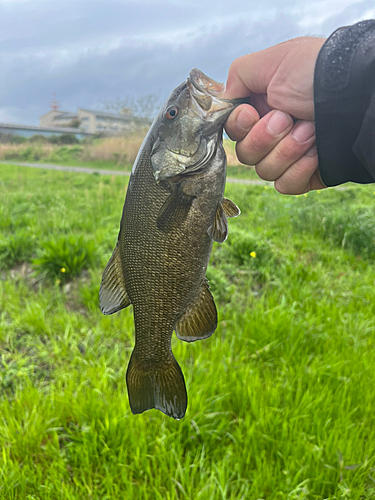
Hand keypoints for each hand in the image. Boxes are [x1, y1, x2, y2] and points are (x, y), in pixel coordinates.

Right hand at [224, 37, 326, 193]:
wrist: (356, 99)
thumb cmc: (316, 75)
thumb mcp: (272, 62)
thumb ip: (237, 77)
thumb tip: (223, 101)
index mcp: (262, 108)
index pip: (233, 131)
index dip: (239, 126)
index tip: (252, 114)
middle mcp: (273, 133)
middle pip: (245, 154)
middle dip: (266, 137)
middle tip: (288, 118)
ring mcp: (288, 156)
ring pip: (264, 171)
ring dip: (287, 150)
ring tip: (310, 130)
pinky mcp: (304, 175)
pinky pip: (284, 185)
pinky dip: (299, 169)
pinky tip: (316, 152)